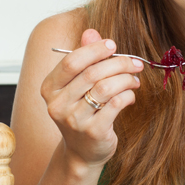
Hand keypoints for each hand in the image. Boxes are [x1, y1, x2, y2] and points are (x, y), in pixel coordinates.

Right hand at [40, 29, 142, 168]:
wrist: (82, 152)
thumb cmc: (82, 112)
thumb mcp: (78, 85)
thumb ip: (84, 59)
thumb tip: (92, 32)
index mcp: (49, 88)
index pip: (71, 61)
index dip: (94, 50)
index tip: (112, 46)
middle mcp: (57, 105)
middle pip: (92, 73)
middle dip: (118, 63)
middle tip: (134, 62)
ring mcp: (74, 120)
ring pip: (106, 87)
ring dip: (126, 79)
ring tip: (134, 79)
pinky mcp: (93, 131)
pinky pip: (116, 104)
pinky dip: (128, 95)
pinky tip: (130, 95)